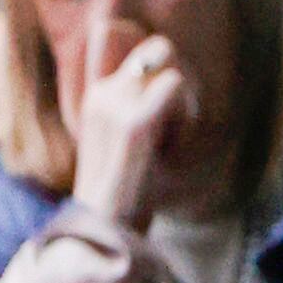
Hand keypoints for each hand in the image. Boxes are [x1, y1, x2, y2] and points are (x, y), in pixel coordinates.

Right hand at [72, 30, 196, 232]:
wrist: (106, 234)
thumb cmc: (126, 196)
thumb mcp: (127, 144)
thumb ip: (141, 107)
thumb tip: (170, 73)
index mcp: (97, 95)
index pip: (142, 50)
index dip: (164, 74)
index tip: (164, 121)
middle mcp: (102, 93)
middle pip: (160, 48)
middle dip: (179, 80)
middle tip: (175, 127)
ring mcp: (114, 105)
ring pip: (170, 66)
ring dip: (184, 102)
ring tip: (169, 142)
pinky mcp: (134, 123)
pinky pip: (175, 87)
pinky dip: (184, 118)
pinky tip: (171, 148)